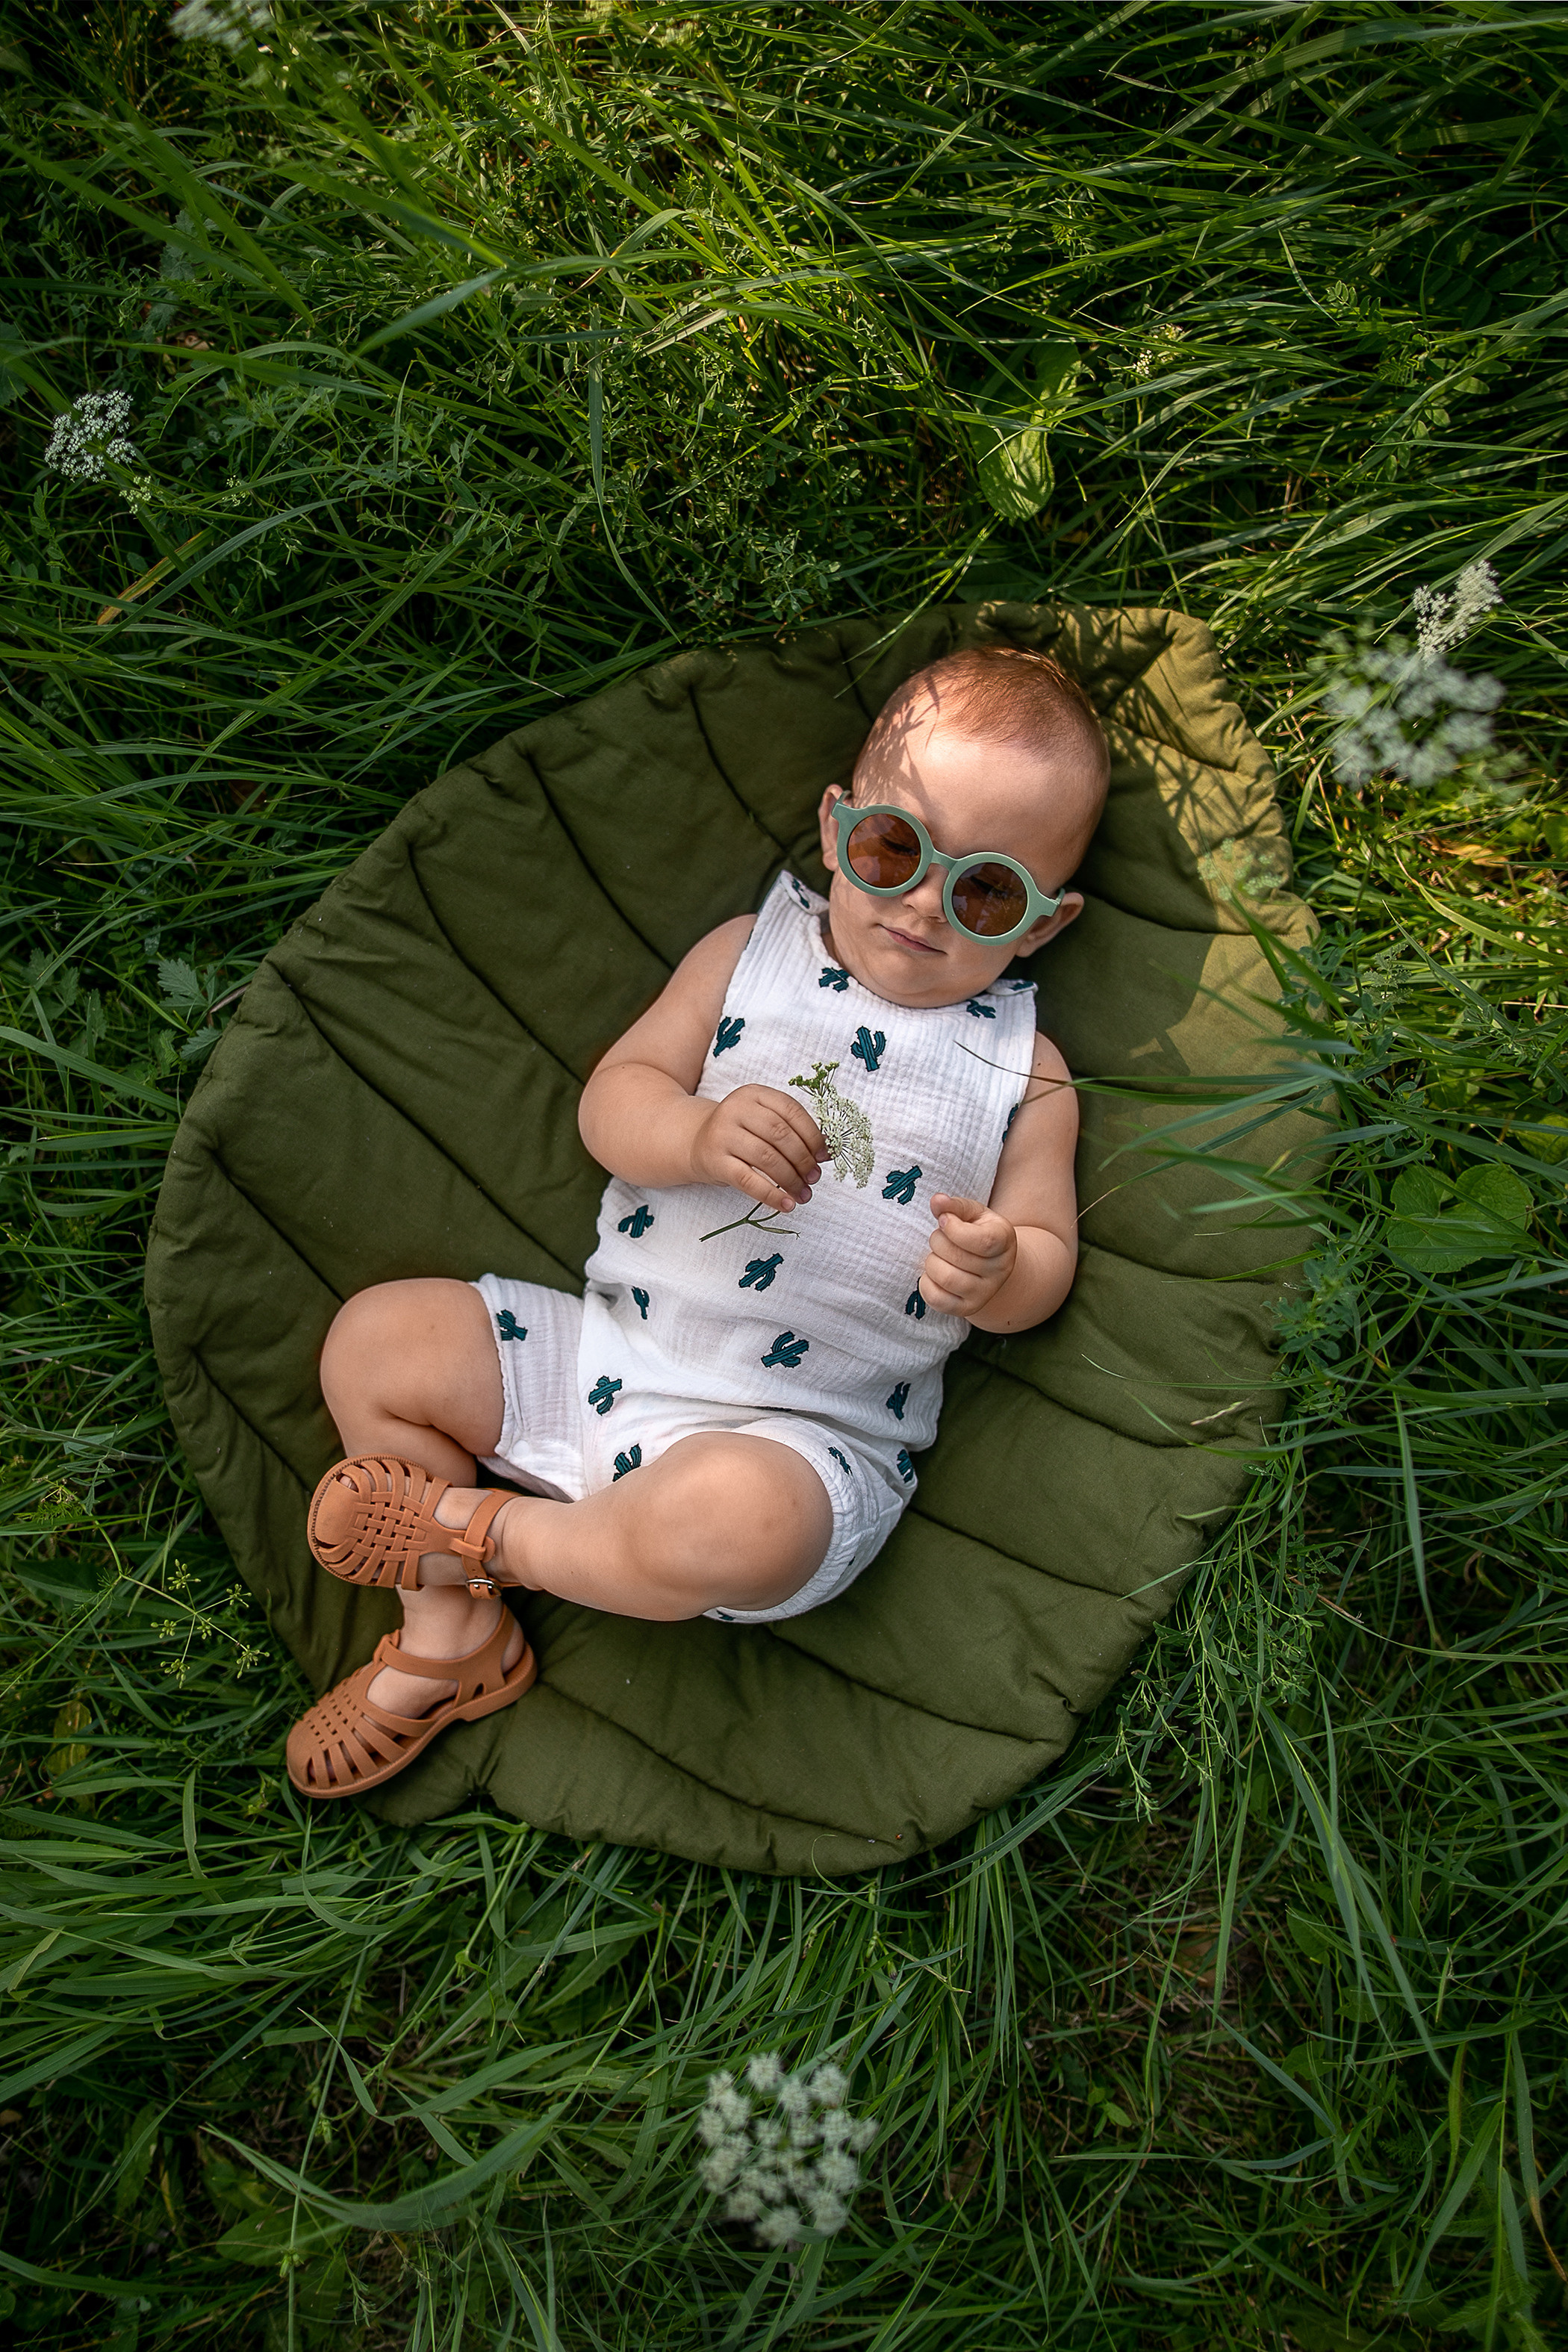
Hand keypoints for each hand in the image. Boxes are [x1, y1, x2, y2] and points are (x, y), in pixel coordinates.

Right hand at [690, 1085, 828, 1212]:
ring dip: (791, 1179)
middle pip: (780, 1134)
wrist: (697, 1141)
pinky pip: (748, 1181)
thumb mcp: (762, 1120)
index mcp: (754, 1094)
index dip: (812, 1134)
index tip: (824, 1155)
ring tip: (804, 1193)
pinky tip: (786, 1205)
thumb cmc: (740, 1132)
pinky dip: (771, 1195)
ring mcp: (723, 1134)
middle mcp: (736, 1109)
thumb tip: (826, 1152)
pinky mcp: (715, 1161)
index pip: (791, 1110)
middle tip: (814, 1177)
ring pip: (766, 1158)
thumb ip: (791, 1130)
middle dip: (803, 1159)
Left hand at [919, 1194, 1017, 1318]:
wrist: (989, 1265)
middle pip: (957, 1257)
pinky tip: (934, 1273)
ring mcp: (985, 1293)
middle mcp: (1000, 1270)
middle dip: (937, 1241)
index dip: (954, 1229)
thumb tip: (937, 1201)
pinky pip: (936, 1299)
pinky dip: (926, 1283)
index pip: (983, 1241)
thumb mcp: (972, 1213)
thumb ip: (955, 1206)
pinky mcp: (967, 1308)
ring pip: (946, 1278)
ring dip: (931, 1262)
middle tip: (940, 1237)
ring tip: (938, 1256)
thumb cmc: (977, 1232)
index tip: (944, 1220)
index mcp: (1005, 1240)